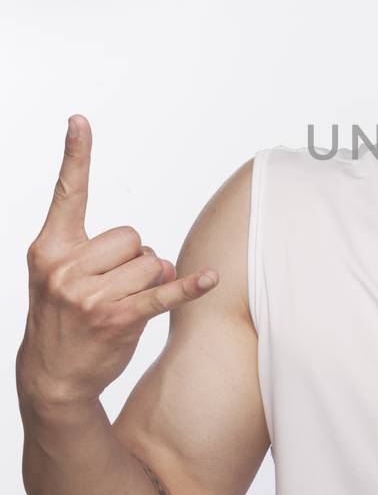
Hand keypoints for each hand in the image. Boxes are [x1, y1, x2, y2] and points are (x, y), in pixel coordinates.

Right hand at [16, 115, 218, 410]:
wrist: (52, 374)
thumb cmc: (63, 316)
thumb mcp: (59, 276)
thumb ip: (94, 252)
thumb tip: (153, 258)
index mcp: (49, 249)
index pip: (67, 193)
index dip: (76, 155)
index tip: (80, 119)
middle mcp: (66, 268)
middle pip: (132, 235)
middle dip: (133, 258)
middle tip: (111, 286)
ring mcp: (91, 296)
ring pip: (151, 262)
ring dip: (149, 281)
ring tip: (122, 303)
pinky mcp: (119, 318)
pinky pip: (163, 293)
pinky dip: (189, 286)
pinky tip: (210, 278)